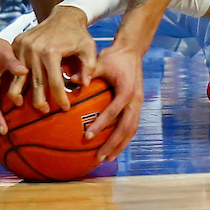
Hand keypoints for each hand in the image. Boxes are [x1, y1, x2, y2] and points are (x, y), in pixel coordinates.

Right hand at [9, 6, 97, 114]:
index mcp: (51, 52)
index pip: (55, 83)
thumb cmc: (78, 34)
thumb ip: (89, 66)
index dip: (60, 98)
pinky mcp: (16, 44)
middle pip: (35, 84)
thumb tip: (84, 85)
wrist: (64, 15)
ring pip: (18, 79)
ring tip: (23, 105)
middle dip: (40, 102)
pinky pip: (11, 67)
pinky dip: (13, 79)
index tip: (65, 108)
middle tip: (45, 111)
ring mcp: (22, 47)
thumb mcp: (89, 47)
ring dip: (20, 95)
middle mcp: (34, 51)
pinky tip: (18, 89)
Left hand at [85, 44, 144, 161]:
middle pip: (126, 127)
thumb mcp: (100, 62)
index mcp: (127, 90)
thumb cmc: (114, 57)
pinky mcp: (137, 105)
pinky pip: (132, 126)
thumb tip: (71, 81)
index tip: (87, 136)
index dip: (101, 124)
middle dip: (114, 144)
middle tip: (99, 157)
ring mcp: (138, 104)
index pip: (113, 111)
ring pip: (132, 130)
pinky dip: (124, 139)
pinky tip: (114, 147)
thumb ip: (88, 72)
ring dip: (121, 145)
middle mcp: (135, 100)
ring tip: (107, 158)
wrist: (132, 51)